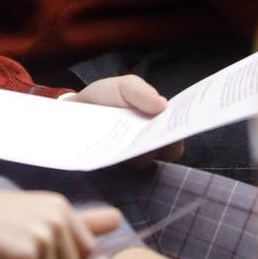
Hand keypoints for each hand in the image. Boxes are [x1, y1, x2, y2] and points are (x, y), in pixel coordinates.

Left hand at [62, 74, 183, 164]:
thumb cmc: (106, 97)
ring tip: (128, 144)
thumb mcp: (124, 86)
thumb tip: (163, 106)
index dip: (184, 129)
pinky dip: (122, 161)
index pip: (179, 131)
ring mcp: (133, 157)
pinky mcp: (114, 167)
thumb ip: (141, 92)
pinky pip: (124, 172)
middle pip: (168, 150)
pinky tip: (114, 152)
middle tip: (147, 135)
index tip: (178, 128)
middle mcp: (151, 142)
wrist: (73, 112)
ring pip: (147, 162)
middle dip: (162, 143)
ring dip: (141, 154)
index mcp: (158, 121)